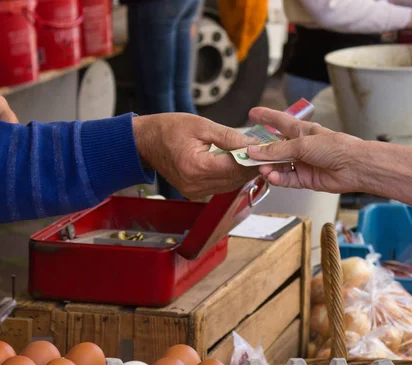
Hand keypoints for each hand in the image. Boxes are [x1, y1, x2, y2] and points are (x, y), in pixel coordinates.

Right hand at [132, 113, 259, 198]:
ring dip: (243, 173)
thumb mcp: (201, 125)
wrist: (145, 142)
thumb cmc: (168, 129)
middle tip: (267, 155)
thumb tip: (252, 144)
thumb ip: (228, 137)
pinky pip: (220, 186)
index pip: (234, 166)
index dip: (253, 159)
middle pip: (234, 178)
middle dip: (252, 167)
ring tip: (256, 158)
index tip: (267, 151)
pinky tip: (239, 164)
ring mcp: (194, 191)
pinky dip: (231, 176)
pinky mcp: (194, 192)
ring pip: (230, 185)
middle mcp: (195, 184)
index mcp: (196, 167)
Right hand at [245, 107, 362, 192]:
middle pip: (275, 148)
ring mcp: (302, 164)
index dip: (266, 117)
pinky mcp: (305, 179)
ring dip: (269, 167)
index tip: (252, 114)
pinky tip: (272, 177)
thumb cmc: (336, 147)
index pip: (279, 121)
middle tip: (247, 154)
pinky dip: (278, 179)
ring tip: (262, 169)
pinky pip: (287, 180)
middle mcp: (301, 147)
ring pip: (279, 166)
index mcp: (302, 131)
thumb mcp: (302, 144)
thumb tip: (255, 151)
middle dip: (261, 152)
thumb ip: (277, 150)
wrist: (354, 166)